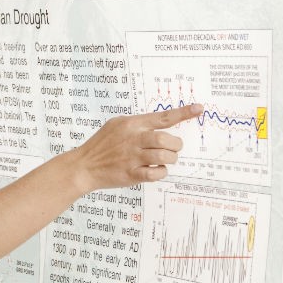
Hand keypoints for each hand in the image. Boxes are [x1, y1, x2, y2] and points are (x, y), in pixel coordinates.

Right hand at [72, 103, 202, 190]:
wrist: (84, 166)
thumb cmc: (101, 145)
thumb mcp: (116, 125)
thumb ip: (137, 123)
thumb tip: (160, 123)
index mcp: (131, 124)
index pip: (162, 117)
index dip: (183, 113)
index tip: (198, 109)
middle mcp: (133, 139)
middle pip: (166, 139)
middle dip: (175, 144)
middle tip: (174, 147)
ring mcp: (132, 157)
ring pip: (164, 156)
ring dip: (170, 159)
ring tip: (166, 159)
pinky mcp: (131, 174)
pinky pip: (155, 174)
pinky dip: (161, 173)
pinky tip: (155, 171)